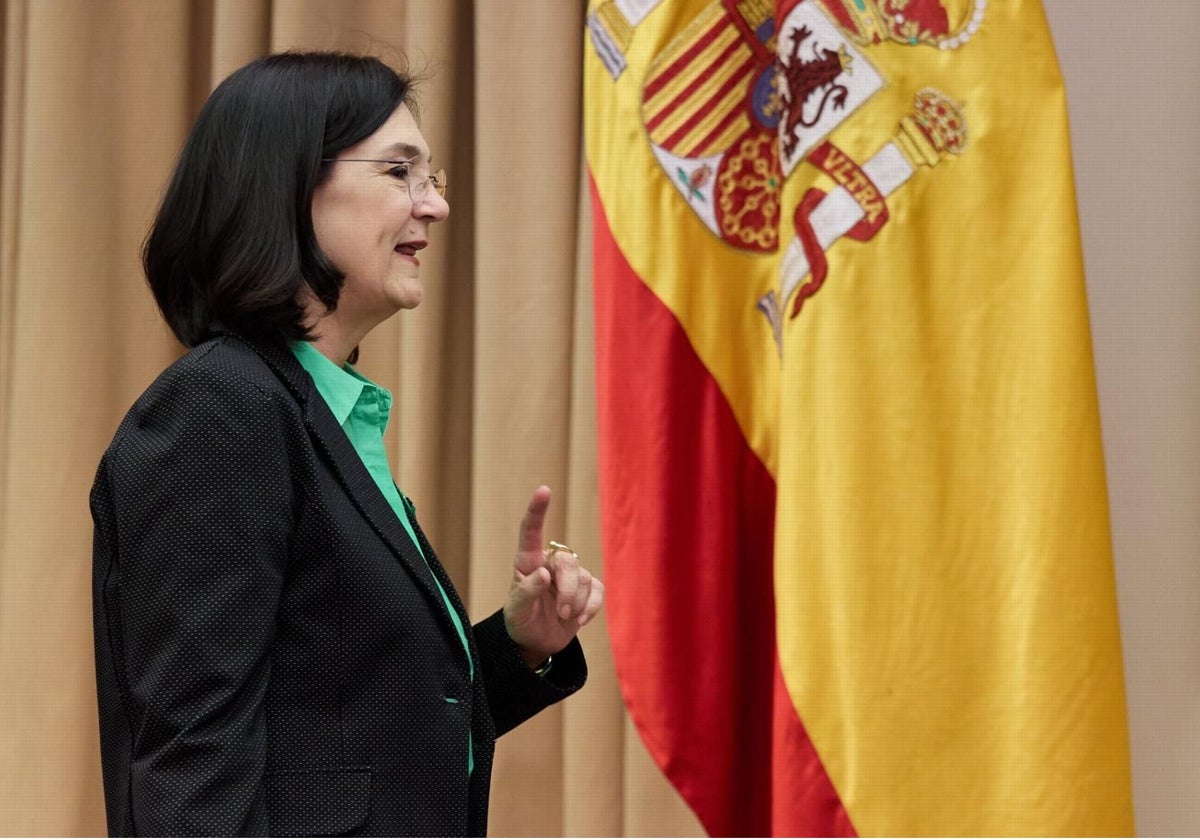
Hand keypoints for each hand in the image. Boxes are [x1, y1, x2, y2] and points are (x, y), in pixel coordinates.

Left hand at [503, 485, 604, 667]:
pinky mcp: (587, 590)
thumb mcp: (516, 611)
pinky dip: (591, 608)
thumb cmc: (521, 621)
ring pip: (584, 578)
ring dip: (576, 603)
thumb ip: (526, 592)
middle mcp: (550, 563)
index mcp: (528, 562)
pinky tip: (578, 620)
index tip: (543, 490)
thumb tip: (544, 574)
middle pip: (567, 561)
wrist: (537, 642)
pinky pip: (598, 591)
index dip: (537, 510)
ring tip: (564, 617)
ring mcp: (571, 576)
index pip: (531, 532)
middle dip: (567, 589)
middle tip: (561, 612)